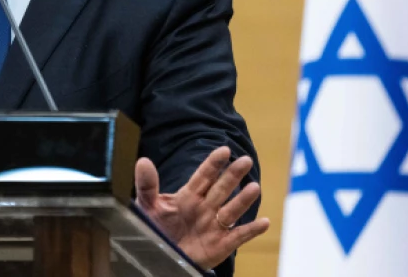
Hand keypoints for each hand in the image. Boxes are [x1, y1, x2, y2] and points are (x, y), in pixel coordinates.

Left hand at [134, 146, 269, 269]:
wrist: (158, 256)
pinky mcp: (220, 244)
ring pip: (232, 210)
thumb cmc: (154, 228)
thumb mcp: (147, 206)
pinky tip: (264, 222)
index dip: (213, 164)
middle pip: (221, 188)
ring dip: (243, 200)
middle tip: (246, 160)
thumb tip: (143, 161)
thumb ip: (147, 185)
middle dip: (233, 175)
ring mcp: (214, 225)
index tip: (224, 150)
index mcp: (189, 195)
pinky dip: (251, 230)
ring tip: (254, 187)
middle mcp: (205, 207)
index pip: (203, 176)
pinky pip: (238, 236)